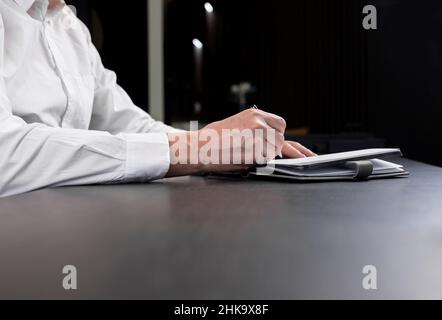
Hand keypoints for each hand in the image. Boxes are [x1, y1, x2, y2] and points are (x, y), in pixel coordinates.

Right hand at [166, 109, 314, 176]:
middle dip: (273, 146)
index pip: (280, 124)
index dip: (275, 134)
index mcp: (255, 114)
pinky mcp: (256, 150)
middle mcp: (259, 122)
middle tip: (255, 150)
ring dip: (266, 155)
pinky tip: (244, 158)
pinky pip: (268, 159)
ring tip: (246, 154)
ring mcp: (259, 135)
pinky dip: (260, 162)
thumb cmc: (214, 139)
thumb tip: (270, 138)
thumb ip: (256, 128)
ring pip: (276, 149)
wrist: (200, 147)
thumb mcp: (237, 124)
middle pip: (280, 138)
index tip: (268, 141)